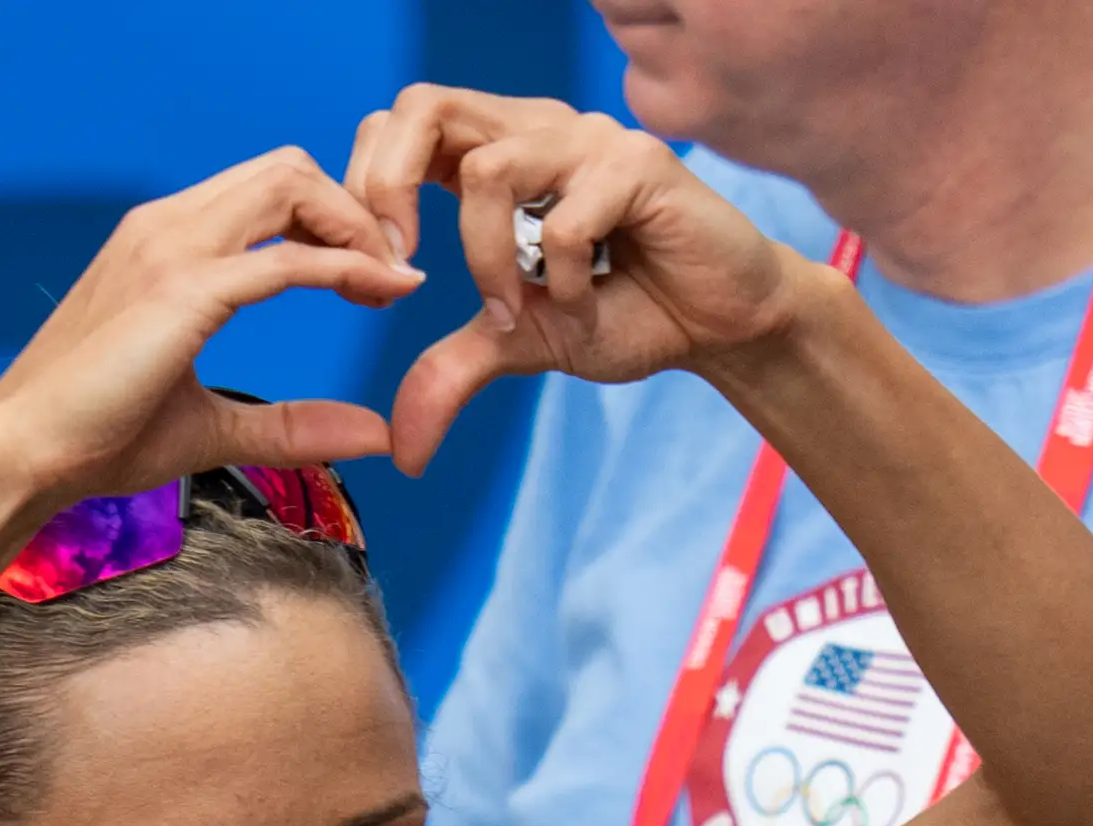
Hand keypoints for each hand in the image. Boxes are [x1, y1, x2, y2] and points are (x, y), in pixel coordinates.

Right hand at [0, 150, 422, 510]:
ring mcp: (172, 249)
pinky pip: (284, 259)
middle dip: (357, 209)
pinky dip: (345, 267)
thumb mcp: (213, 427)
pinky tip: (381, 293)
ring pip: (291, 186)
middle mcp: (167, 226)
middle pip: (289, 169)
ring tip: (392, 281)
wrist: (22, 454)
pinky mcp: (182, 290)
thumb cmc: (97, 439)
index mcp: (166, 242)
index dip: (335, 220)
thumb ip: (294, 426)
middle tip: (395, 271)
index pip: (269, 189)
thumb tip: (375, 435)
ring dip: (356, 225)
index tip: (376, 277)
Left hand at [344, 88, 802, 474]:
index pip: (400, 124)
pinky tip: (591, 305)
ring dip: (490, 262)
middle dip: (391, 191)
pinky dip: (564, 284)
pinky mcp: (638, 164)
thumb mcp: (522, 342)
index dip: (369, 188)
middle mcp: (535, 127)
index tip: (382, 278)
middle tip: (403, 271)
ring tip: (528, 310)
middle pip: (424, 109)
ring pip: (489, 172)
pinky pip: (564, 223)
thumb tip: (403, 450)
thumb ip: (454, 372)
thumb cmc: (629, 313)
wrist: (723, 327)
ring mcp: (587, 138)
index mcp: (497, 149)